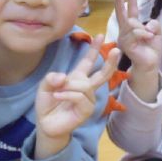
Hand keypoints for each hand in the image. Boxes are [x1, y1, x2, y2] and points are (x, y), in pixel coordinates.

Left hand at [34, 34, 119, 156]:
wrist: (46, 124)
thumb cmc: (48, 105)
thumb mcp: (45, 87)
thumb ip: (52, 78)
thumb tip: (64, 77)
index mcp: (77, 78)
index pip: (88, 62)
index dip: (93, 49)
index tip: (100, 36)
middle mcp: (86, 88)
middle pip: (102, 74)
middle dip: (110, 62)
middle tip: (116, 50)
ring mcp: (88, 100)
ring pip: (84, 85)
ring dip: (68, 87)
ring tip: (57, 92)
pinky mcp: (86, 110)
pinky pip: (79, 96)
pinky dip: (67, 95)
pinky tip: (57, 96)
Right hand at [114, 0, 161, 101]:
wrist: (150, 65)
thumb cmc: (151, 50)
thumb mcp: (156, 33)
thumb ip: (153, 24)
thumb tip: (147, 23)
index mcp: (132, 27)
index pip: (130, 10)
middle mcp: (125, 31)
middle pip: (122, 13)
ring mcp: (124, 38)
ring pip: (132, 24)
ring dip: (143, 29)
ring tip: (150, 36)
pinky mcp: (126, 45)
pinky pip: (135, 33)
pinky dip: (144, 34)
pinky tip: (148, 38)